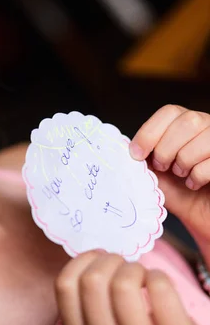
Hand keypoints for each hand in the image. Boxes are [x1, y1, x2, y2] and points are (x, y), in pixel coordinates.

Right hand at [55, 251, 200, 324]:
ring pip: (123, 284)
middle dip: (109, 259)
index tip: (97, 257)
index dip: (80, 261)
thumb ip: (92, 309)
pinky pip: (159, 289)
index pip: (64, 287)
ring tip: (143, 276)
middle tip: (123, 264)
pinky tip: (159, 284)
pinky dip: (158, 276)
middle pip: (92, 280)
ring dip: (134, 268)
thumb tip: (93, 261)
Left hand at [130, 105, 209, 243]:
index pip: (169, 112)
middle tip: (162, 166)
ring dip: (184, 162)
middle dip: (167, 148)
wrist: (198, 213)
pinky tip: (195, 183)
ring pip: (203, 139)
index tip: (136, 154)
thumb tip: (122, 144)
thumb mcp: (151, 169)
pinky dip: (198, 176)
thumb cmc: (175, 189)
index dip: (150, 132)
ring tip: (181, 174)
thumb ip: (141, 154)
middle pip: (187, 121)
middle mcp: (207, 125)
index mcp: (184, 122)